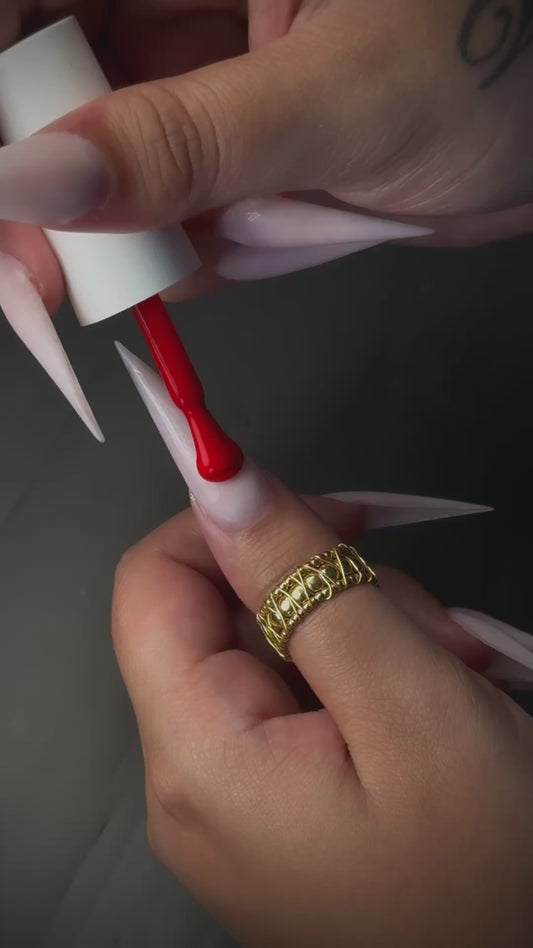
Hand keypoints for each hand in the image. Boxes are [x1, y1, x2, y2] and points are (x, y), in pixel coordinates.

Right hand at [1, 0, 532, 313]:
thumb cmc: (502, 60)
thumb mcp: (342, 98)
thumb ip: (189, 143)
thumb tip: (42, 185)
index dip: (4, 87)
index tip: (4, 195)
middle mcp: (191, 3)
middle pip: (57, 80)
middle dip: (45, 184)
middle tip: (37, 274)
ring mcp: (210, 85)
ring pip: (107, 160)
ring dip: (110, 235)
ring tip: (117, 279)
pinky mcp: (237, 158)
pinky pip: (171, 212)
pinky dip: (173, 259)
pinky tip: (184, 275)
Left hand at [112, 471, 532, 946]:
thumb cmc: (491, 876)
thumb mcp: (410, 701)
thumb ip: (308, 581)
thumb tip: (223, 484)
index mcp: (202, 760)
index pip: (154, 582)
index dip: (226, 525)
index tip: (322, 513)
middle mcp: (198, 786)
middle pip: (226, 614)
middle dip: (330, 590)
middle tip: (425, 627)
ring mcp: (239, 803)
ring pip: (277, 649)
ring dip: (367, 633)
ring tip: (450, 679)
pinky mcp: (281, 809)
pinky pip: (304, 701)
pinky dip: (370, 681)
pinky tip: (432, 710)